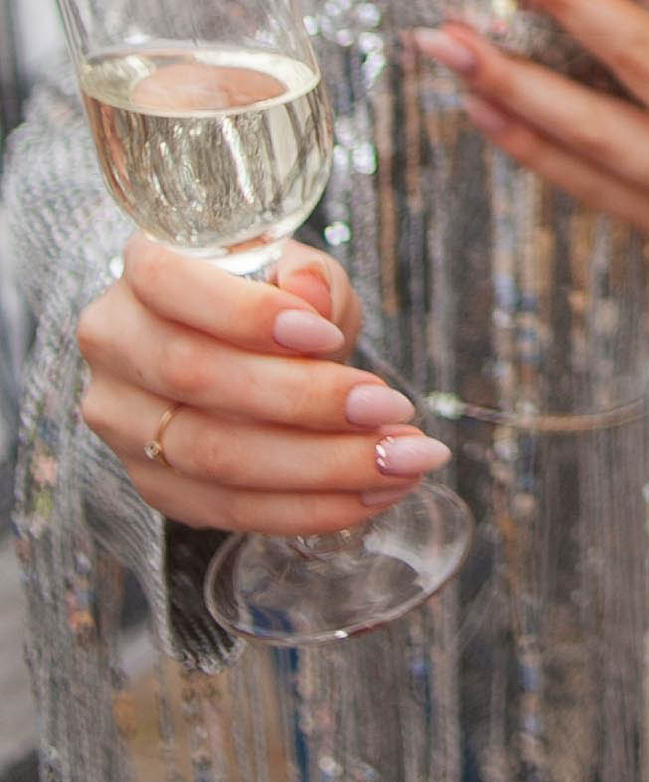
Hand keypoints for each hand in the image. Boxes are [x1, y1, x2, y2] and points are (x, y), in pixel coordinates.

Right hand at [77, 233, 451, 535]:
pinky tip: (369, 497)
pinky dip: (306, 509)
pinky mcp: (152, 484)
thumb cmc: (272, 300)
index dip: (247, 315)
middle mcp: (116, 347)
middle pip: (197, 379)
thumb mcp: (298, 271)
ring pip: (214, 456)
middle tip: (392, 410)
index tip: (326, 335)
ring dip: (320, 466)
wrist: (244, 352)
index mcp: (142, 272)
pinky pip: (226, 509)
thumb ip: (310, 279)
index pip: (172, 288)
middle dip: (306, 401)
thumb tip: (313, 297)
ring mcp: (124, 424)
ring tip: (398, 460)